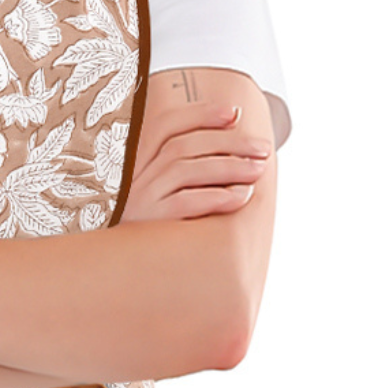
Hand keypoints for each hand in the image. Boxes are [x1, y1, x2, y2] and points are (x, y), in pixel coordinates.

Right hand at [120, 102, 270, 223]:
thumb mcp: (169, 196)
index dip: (199, 115)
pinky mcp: (149, 225)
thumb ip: (192, 171)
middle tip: (263, 149)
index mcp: (138, 165)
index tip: (233, 113)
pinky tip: (242, 197)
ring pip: (185, 168)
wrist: (125, 274)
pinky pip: (185, 202)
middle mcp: (135, 178)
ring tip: (259, 170)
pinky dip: (217, 196)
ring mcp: (139, 200)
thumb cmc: (159, 233)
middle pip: (183, 145)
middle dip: (228, 142)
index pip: (165, 126)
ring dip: (228, 166)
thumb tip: (237, 149)